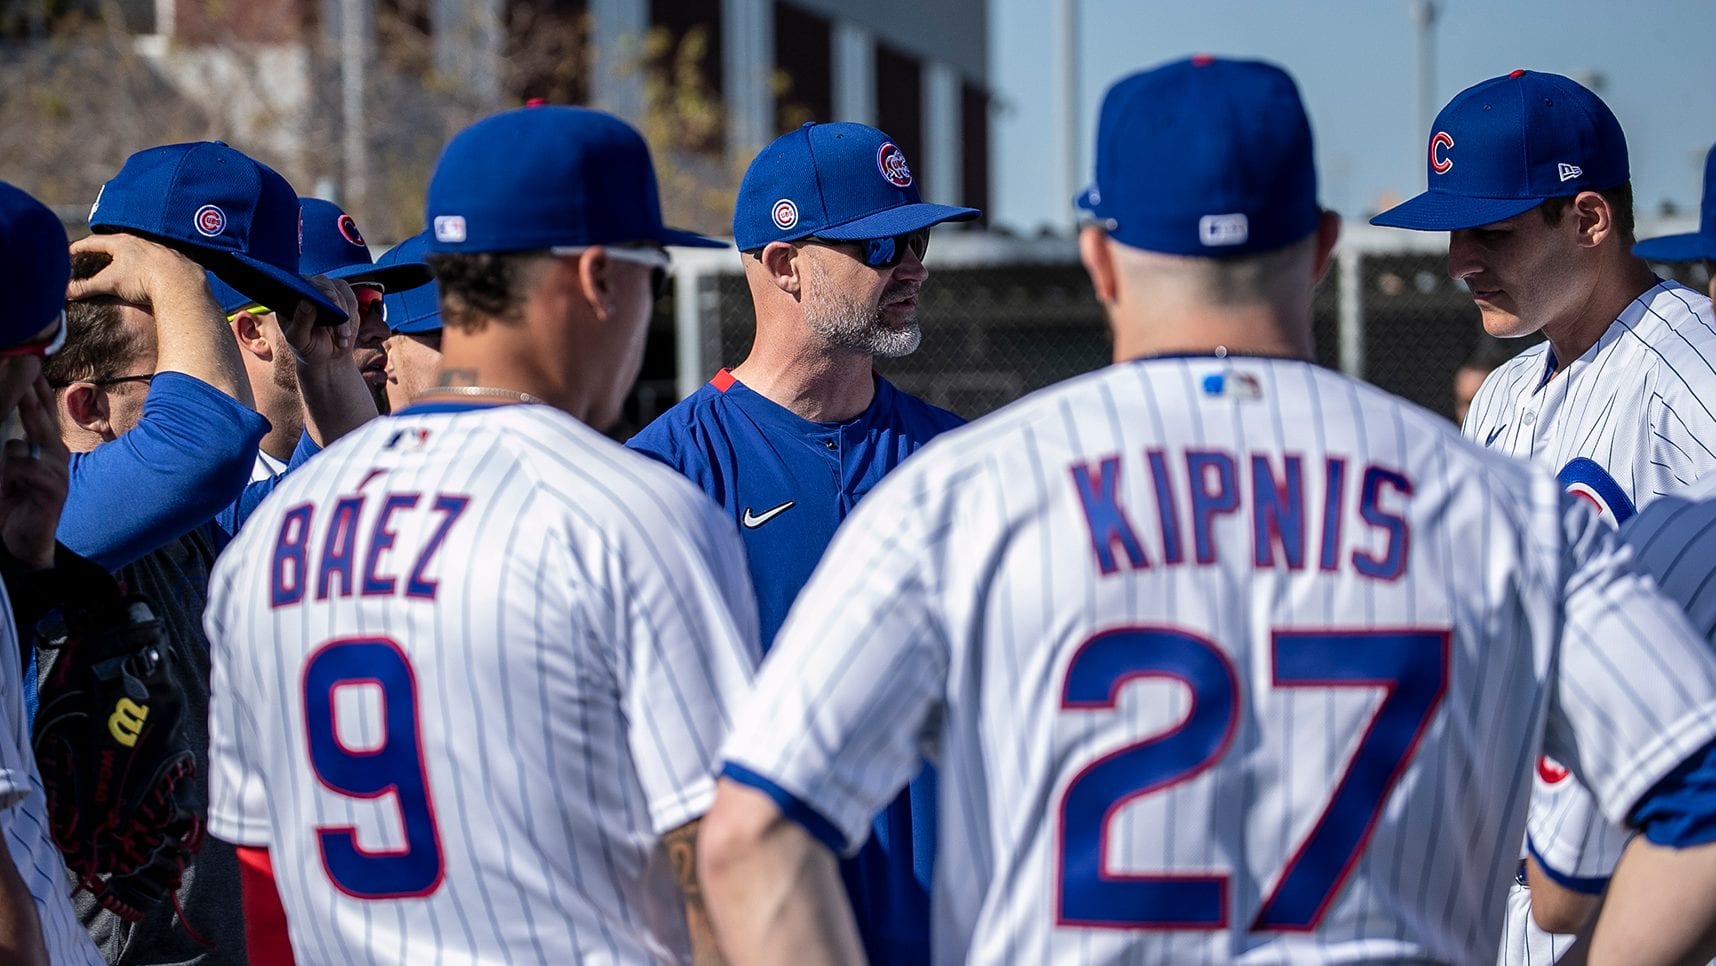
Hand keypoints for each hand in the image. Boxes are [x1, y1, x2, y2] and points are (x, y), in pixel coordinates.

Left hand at [0, 376, 69, 569]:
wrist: (23, 544)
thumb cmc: (13, 504)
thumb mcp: (7, 469)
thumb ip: (11, 447)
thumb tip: (10, 428)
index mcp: (44, 448)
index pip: (42, 413)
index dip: (37, 390)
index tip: (32, 364)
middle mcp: (55, 456)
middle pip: (43, 420)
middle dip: (32, 396)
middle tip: (27, 369)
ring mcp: (57, 473)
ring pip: (34, 442)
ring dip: (20, 438)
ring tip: (15, 434)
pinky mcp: (55, 491)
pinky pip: (30, 468)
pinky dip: (16, 470)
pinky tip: (13, 480)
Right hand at [65, 233, 206, 305]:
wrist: (181, 283)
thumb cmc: (143, 280)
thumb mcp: (110, 283)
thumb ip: (87, 286)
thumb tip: (64, 292)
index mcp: (122, 243)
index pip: (94, 242)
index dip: (79, 248)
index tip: (68, 252)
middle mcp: (141, 241)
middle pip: (116, 242)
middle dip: (103, 249)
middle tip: (92, 255)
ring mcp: (159, 249)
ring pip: (138, 250)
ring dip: (127, 256)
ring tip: (120, 263)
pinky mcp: (174, 260)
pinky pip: (157, 260)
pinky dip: (148, 265)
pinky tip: (148, 272)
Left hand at [284, 276, 358, 368]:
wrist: (328, 357)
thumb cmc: (308, 348)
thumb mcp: (299, 340)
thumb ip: (300, 322)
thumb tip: (306, 302)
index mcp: (291, 298)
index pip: (300, 282)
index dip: (315, 287)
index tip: (330, 297)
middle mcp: (308, 291)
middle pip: (324, 283)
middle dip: (336, 305)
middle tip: (342, 320)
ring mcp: (326, 293)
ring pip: (340, 292)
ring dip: (345, 315)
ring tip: (343, 336)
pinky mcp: (342, 298)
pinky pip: (351, 300)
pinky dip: (352, 316)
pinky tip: (347, 333)